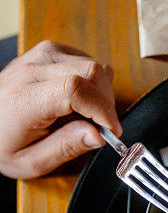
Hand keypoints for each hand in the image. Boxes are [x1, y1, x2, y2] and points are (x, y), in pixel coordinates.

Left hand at [0, 40, 121, 178]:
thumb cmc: (4, 142)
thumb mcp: (32, 161)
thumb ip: (66, 148)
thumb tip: (99, 135)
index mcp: (25, 101)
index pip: (75, 89)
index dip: (102, 109)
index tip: (112, 130)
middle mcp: (31, 71)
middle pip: (90, 72)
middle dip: (107, 102)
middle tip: (104, 127)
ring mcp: (39, 56)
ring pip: (91, 64)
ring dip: (101, 92)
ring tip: (90, 115)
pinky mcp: (47, 51)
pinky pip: (84, 59)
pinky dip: (92, 81)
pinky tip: (82, 100)